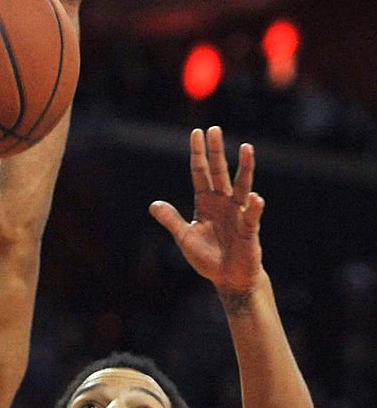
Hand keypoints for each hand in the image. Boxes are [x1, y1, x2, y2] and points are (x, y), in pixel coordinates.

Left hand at [149, 126, 265, 294]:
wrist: (228, 278)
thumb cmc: (208, 257)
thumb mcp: (184, 238)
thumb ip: (172, 220)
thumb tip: (153, 205)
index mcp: (205, 202)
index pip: (200, 173)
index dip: (198, 154)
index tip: (196, 133)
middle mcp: (222, 202)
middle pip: (219, 172)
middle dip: (216, 151)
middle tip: (215, 129)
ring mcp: (237, 213)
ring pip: (241, 185)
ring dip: (245, 167)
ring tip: (247, 148)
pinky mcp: (249, 229)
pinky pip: (251, 215)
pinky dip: (253, 207)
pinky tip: (254, 197)